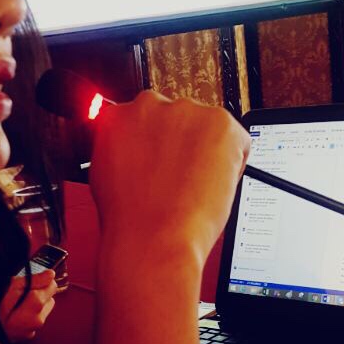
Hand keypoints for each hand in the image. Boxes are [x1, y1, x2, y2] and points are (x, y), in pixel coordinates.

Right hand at [0, 269, 57, 342]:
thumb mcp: (12, 288)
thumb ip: (33, 281)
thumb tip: (51, 274)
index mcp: (35, 306)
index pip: (52, 286)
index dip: (42, 281)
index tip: (31, 282)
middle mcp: (38, 320)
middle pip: (50, 297)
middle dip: (40, 292)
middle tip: (23, 293)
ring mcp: (35, 330)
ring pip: (45, 309)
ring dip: (37, 304)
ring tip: (19, 304)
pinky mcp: (32, 335)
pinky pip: (37, 319)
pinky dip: (31, 315)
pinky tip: (18, 314)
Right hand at [90, 93, 250, 267]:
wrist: (153, 238)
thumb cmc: (130, 218)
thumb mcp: (106, 174)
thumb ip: (122, 150)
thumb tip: (134, 148)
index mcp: (119, 115)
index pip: (147, 120)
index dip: (159, 147)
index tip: (163, 163)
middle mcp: (150, 105)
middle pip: (179, 121)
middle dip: (184, 145)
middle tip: (179, 180)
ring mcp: (186, 111)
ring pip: (208, 129)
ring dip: (208, 153)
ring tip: (192, 187)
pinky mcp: (219, 122)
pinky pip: (238, 140)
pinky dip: (233, 164)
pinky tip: (211, 186)